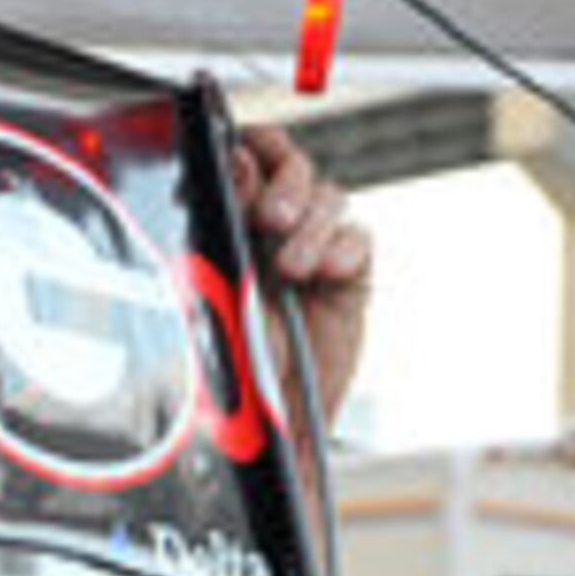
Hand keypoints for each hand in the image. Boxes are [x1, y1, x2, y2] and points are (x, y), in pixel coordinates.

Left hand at [232, 122, 371, 416]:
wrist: (267, 424)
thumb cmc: (227, 367)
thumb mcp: (215, 288)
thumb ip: (227, 222)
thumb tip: (239, 165)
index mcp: (223, 228)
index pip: (241, 163)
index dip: (249, 151)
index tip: (243, 158)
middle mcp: (266, 234)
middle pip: (290, 168)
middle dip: (284, 183)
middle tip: (272, 218)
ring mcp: (310, 252)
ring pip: (327, 197)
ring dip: (312, 223)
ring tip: (293, 268)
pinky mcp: (348, 277)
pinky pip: (358, 238)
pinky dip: (344, 248)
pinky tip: (325, 276)